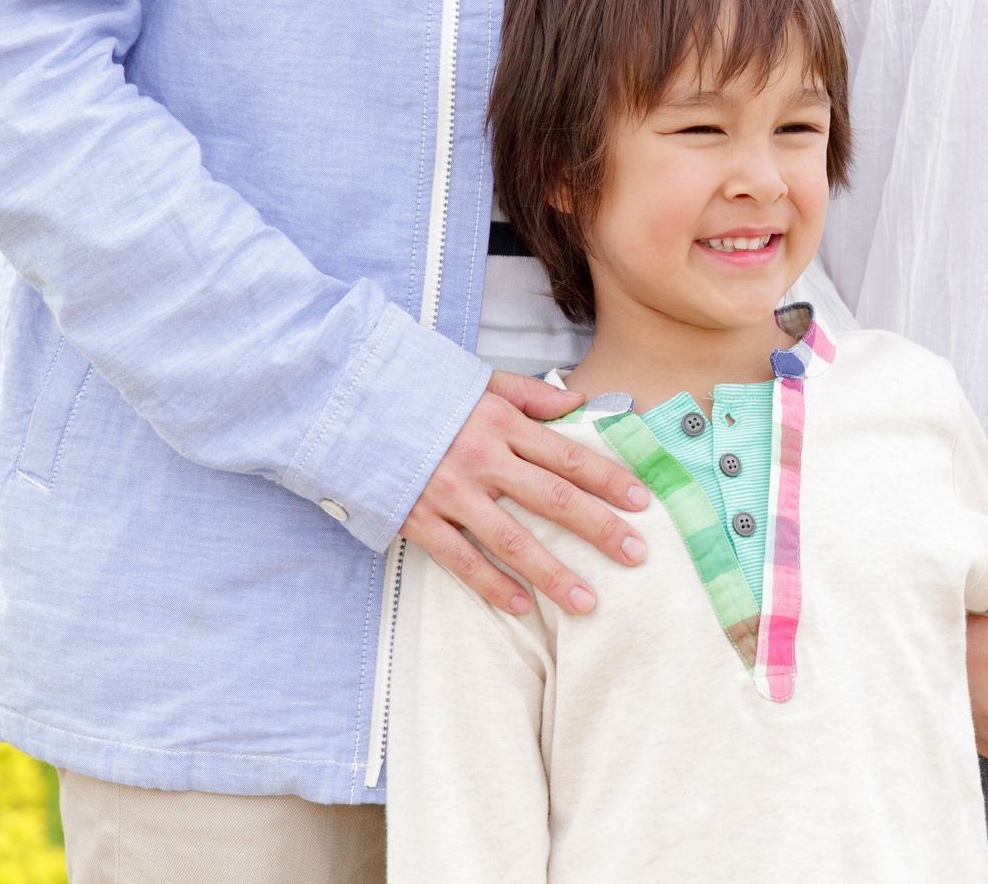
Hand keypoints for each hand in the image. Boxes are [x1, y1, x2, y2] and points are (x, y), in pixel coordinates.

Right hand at [399, 371, 650, 616]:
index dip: (608, 480)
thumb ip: (530, 393)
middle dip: (599, 529)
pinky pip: (461, 559)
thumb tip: (578, 401)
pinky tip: (522, 608)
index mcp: (501, 423)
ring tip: (587, 601)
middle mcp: (481, 459)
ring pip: (512, 540)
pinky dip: (492, 586)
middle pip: (553, 499)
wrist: (345, 401)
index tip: (642, 502)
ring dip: (553, 574)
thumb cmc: (420, 391)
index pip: (568, 456)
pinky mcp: (416, 518)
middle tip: (636, 555)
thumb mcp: (477, 379)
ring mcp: (449, 492)